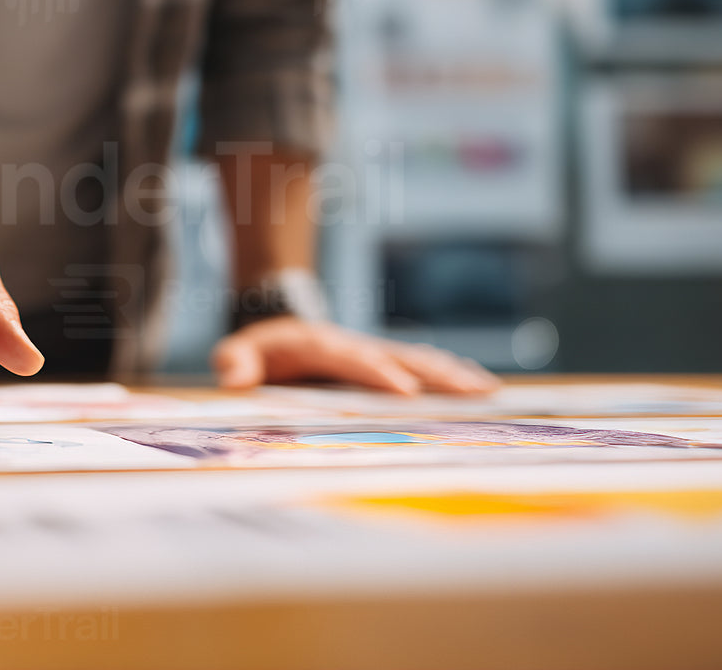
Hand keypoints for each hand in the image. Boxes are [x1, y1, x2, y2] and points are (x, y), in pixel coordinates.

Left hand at [211, 316, 498, 393]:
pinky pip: (423, 365)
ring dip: (451, 374)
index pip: (352, 358)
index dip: (377, 372)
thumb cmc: (260, 350)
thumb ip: (236, 362)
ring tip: (486, 391)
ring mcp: (374, 352)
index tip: (404, 390)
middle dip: (433, 374)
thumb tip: (235, 380)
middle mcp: (354, 345)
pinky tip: (482, 387)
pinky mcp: (386, 362)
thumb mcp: (239, 351)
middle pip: (398, 356)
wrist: (280, 329)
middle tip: (469, 391)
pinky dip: (452, 374)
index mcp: (320, 343)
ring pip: (418, 359)